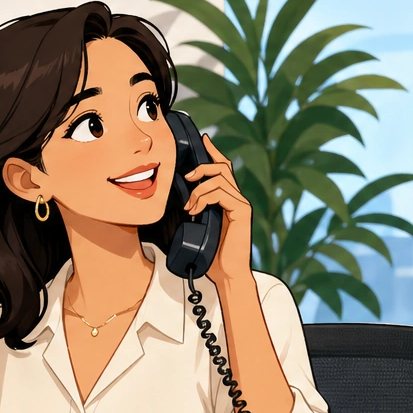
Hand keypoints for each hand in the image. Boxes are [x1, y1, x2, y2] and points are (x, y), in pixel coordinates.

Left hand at [185, 134, 253, 287]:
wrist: (226, 273)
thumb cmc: (210, 254)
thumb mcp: (195, 227)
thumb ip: (191, 210)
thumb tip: (170, 201)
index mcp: (227, 200)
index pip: (223, 169)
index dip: (214, 152)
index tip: (204, 139)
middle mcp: (237, 199)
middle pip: (223, 167)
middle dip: (202, 166)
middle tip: (186, 177)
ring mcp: (241, 204)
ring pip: (220, 178)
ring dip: (199, 189)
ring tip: (190, 207)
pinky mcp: (242, 211)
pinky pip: (222, 192)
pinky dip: (204, 198)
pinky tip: (196, 211)